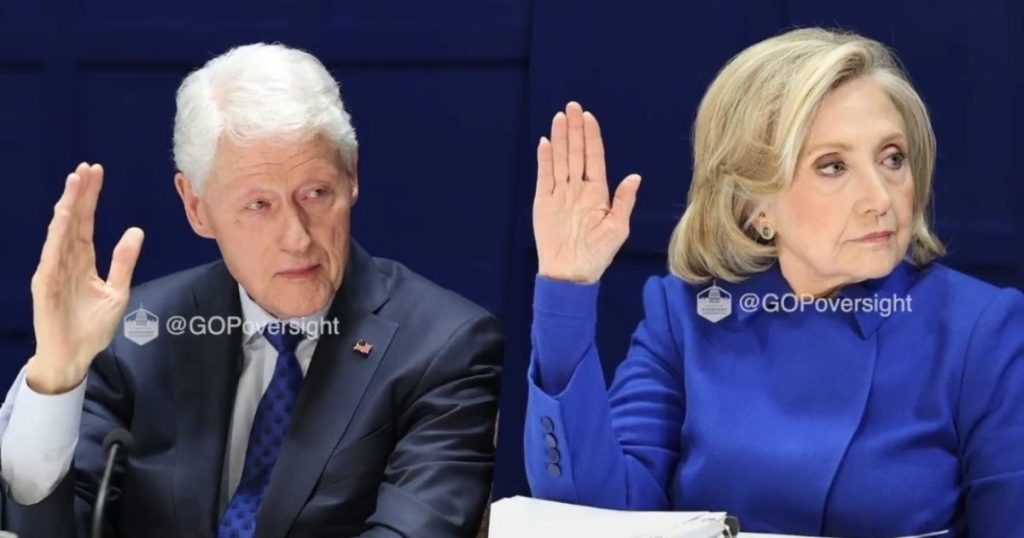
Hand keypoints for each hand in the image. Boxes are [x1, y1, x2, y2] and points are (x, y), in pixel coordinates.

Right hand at [25, 163, 143, 393]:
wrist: (75, 356)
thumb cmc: (92, 326)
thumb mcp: (117, 290)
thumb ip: (124, 261)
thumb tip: (136, 230)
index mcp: (83, 261)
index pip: (86, 222)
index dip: (91, 198)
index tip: (97, 173)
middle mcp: (66, 260)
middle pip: (73, 220)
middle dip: (79, 194)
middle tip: (87, 167)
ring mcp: (54, 270)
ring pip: (61, 232)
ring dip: (67, 206)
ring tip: (75, 182)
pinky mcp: (46, 284)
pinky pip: (52, 255)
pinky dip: (58, 234)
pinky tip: (64, 216)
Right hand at [533, 102, 640, 283]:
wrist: (571, 274)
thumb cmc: (597, 254)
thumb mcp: (617, 228)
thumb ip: (624, 202)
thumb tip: (634, 176)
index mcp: (597, 192)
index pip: (594, 157)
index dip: (592, 137)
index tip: (589, 117)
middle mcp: (578, 188)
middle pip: (576, 152)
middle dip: (575, 129)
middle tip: (573, 106)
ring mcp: (560, 193)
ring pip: (560, 159)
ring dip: (561, 138)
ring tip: (560, 118)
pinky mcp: (544, 202)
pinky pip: (544, 176)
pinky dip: (545, 160)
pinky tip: (546, 143)